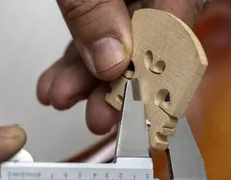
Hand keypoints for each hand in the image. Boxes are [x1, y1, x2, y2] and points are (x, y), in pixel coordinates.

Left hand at [37, 0, 202, 134]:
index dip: (155, 84)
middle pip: (145, 49)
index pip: (173, 41)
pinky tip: (57, 80)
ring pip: (116, 45)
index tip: (137, 115)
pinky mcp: (109, 0)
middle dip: (113, 89)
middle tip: (96, 116)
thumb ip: (96, 11)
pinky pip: (97, 32)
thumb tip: (109, 60)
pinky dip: (76, 57)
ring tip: (60, 97)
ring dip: (86, 78)